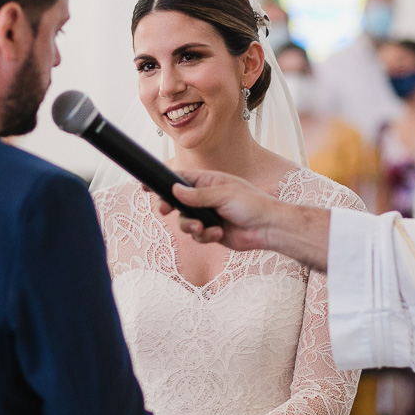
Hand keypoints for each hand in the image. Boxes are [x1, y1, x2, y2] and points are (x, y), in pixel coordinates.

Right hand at [154, 169, 279, 251]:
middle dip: (170, 207)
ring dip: (191, 226)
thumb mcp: (223, 194)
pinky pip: (197, 236)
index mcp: (208, 182)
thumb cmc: (252, 204)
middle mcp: (205, 198)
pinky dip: (206, 236)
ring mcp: (207, 216)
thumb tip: (174, 190)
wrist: (268, 228)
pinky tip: (219, 233)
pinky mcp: (211, 232)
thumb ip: (197, 194)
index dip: (163, 182)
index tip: (146, 186)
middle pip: (176, 202)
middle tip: (165, 211)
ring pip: (184, 222)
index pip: (180, 179)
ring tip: (203, 227)